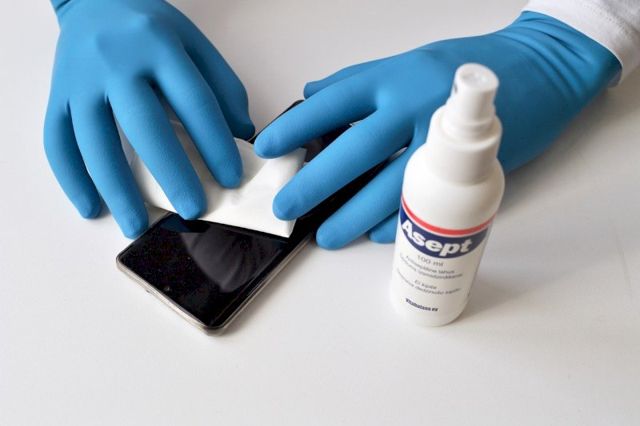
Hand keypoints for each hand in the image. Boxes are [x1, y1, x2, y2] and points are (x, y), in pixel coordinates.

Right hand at [45, 0, 253, 236]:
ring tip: (136, 225)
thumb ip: (220, 86)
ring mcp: (80, 80)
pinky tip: (90, 207)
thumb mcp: (194, 44)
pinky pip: (56, 141)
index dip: (216, 144)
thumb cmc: (150, 28)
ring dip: (116, 188)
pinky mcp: (56, 95)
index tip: (231, 179)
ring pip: (95, 141)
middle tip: (193, 209)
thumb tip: (243, 135)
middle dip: (172, 173)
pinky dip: (71, 178)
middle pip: (145, 125)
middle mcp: (116, 62)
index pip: (195, 102)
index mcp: (159, 47)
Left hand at [254, 11, 618, 248]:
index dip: (295, 127)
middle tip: (287, 207)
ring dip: (354, 215)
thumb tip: (312, 96)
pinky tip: (376, 236)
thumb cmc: (464, 69)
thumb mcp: (405, 63)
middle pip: (355, 150)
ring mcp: (442, 139)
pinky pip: (427, 203)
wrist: (537, 73)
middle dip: (315, 183)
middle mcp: (413, 106)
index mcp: (393, 78)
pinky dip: (399, 223)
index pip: (333, 103)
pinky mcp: (471, 168)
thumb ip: (357, 81)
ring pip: (390, 185)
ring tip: (327, 236)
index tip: (267, 150)